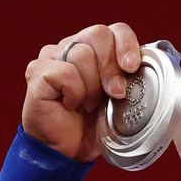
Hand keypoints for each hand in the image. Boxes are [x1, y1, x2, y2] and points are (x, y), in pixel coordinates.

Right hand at [21, 22, 142, 160]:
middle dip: (111, 67)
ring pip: (81, 54)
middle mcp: (72, 46)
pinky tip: (70, 104)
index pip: (115, 30)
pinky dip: (74, 92)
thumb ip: (129, 76)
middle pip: (98, 34)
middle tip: (115, 93)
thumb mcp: (121, 98)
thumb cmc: (94, 123)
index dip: (127, 45)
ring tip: (87, 104)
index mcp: (96, 48)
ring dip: (91, 86)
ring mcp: (51, 56)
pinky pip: (64, 73)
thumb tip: (144, 66)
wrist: (68, 150)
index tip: (132, 68)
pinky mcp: (37, 72)